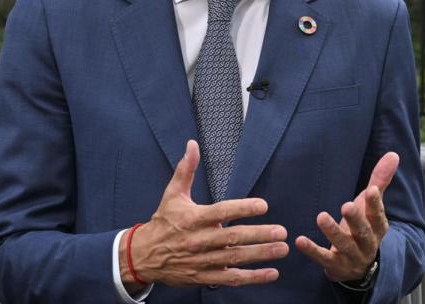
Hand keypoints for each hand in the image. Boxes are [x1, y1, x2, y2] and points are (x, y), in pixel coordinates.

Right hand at [119, 140, 288, 289]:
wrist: (143, 256)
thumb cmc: (163, 223)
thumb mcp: (172, 195)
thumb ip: (186, 170)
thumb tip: (192, 145)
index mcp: (193, 219)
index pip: (221, 212)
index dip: (242, 209)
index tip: (263, 205)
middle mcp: (199, 240)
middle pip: (233, 238)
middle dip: (259, 235)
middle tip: (281, 231)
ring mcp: (203, 260)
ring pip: (235, 258)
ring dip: (260, 254)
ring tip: (281, 249)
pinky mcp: (205, 276)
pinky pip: (231, 279)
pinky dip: (252, 278)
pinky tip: (271, 273)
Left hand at [295, 152, 398, 282]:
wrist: (359, 267)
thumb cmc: (364, 227)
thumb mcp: (371, 205)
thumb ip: (380, 180)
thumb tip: (393, 154)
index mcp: (378, 228)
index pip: (378, 216)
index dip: (375, 204)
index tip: (371, 190)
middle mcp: (368, 244)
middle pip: (363, 232)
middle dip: (356, 219)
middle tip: (347, 206)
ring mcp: (352, 257)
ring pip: (344, 245)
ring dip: (333, 232)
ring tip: (322, 217)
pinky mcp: (335, 266)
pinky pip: (323, 258)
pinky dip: (312, 251)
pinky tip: (300, 240)